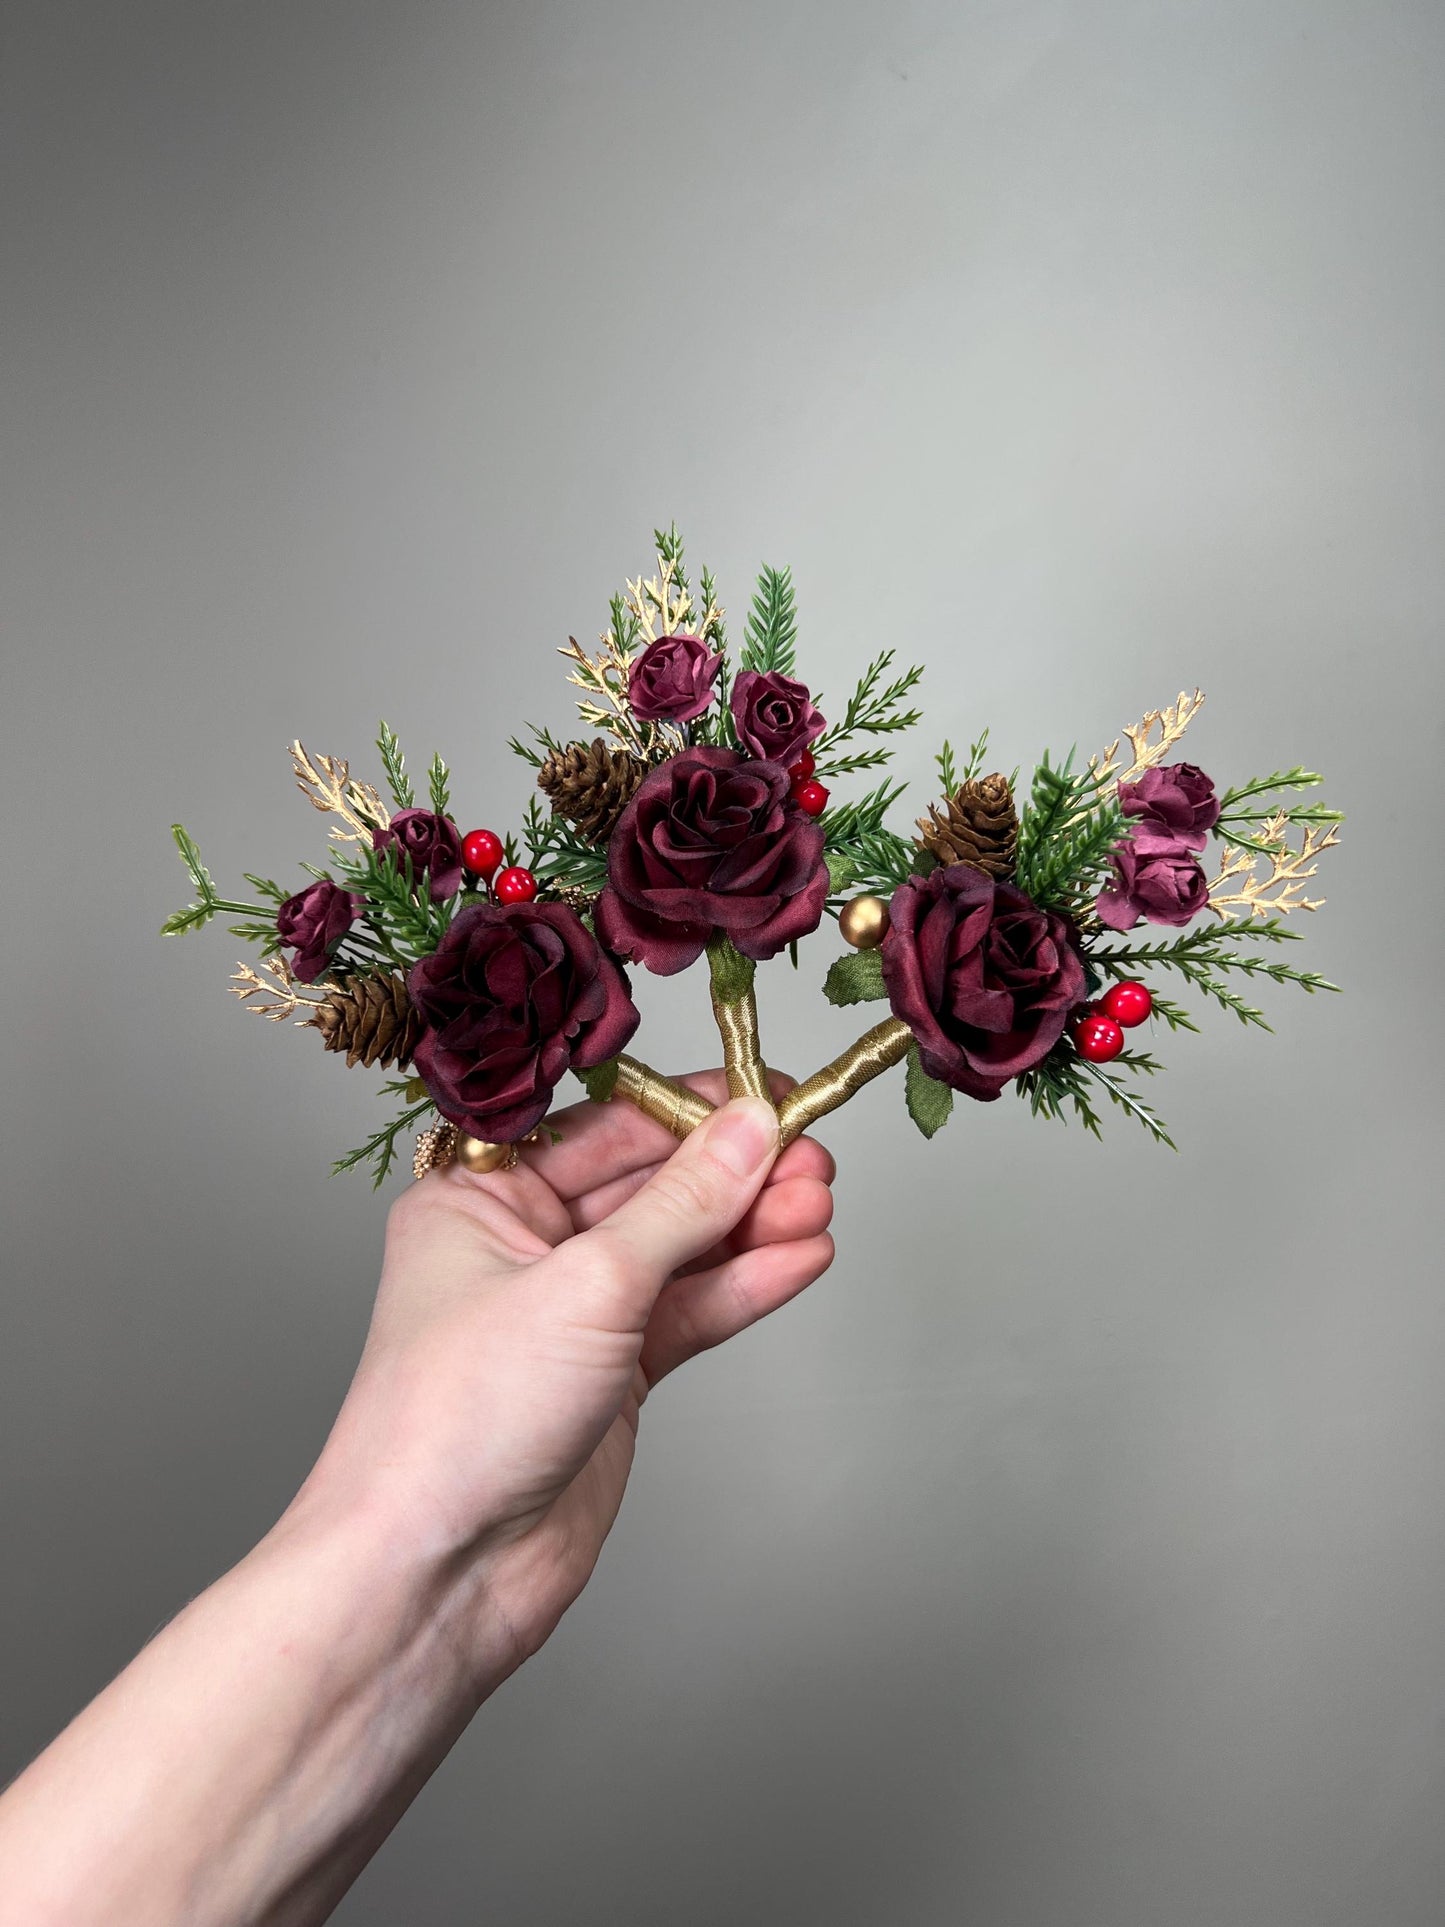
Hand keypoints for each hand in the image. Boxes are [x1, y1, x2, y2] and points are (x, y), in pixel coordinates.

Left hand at [305, 1072, 835, 1689]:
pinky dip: (744, 1287)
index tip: (767, 1091)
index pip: (599, 1126)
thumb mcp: (585, 1285)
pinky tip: (801, 1260)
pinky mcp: (611, 1378)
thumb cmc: (461, 1419)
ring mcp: (570, 1315)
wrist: (440, 1576)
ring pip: (678, 1252)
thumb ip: (681, 1205)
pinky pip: (688, 1314)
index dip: (687, 1107)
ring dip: (751, 1228)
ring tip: (822, 1205)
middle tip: (813, 1155)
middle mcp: (520, 1248)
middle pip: (648, 1186)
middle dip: (733, 1173)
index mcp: (478, 1197)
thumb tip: (751, 1130)